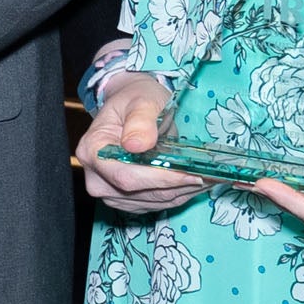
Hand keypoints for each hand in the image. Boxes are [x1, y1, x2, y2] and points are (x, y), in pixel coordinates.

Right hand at [75, 65, 202, 217]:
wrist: (132, 109)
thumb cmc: (135, 100)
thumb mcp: (140, 100)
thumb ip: (140, 120)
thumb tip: (137, 145)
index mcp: (92, 151)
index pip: (126, 177)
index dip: (161, 178)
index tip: (191, 173)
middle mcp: (96, 178)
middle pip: (141, 193)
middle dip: (178, 185)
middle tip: (211, 175)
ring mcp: (110, 193)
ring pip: (153, 201)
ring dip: (183, 191)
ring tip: (209, 176)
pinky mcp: (127, 201)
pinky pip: (157, 203)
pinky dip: (179, 194)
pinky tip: (195, 180)